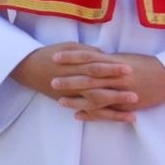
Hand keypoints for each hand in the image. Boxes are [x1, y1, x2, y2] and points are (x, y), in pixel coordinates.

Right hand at [12, 42, 136, 118]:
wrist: (27, 68)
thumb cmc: (48, 54)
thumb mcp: (66, 46)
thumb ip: (86, 50)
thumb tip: (105, 54)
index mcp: (73, 65)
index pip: (94, 67)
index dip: (111, 68)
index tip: (129, 68)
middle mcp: (73, 81)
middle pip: (97, 86)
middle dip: (116, 88)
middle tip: (136, 90)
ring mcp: (72, 94)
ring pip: (95, 101)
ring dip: (116, 103)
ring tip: (134, 103)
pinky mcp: (72, 102)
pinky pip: (91, 112)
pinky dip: (107, 116)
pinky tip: (125, 117)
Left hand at [61, 53, 164, 122]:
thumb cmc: (144, 64)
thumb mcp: (123, 58)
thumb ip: (104, 59)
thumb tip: (88, 56)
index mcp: (114, 62)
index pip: (88, 57)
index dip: (71, 57)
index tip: (54, 57)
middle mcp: (116, 77)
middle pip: (88, 78)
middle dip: (69, 81)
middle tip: (52, 82)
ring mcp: (121, 92)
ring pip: (95, 97)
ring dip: (76, 100)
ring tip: (59, 102)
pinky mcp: (126, 105)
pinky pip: (107, 112)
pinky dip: (92, 114)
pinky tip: (77, 115)